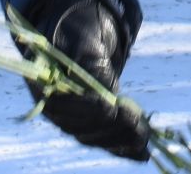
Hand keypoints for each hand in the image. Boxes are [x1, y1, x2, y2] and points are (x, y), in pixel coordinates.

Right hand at [22, 0, 151, 161]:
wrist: (77, 38)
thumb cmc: (80, 36)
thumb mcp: (83, 43)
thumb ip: (91, 69)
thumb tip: (106, 102)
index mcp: (45, 86)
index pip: (63, 106)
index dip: (88, 108)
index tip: (110, 107)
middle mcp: (55, 110)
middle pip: (81, 127)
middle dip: (111, 128)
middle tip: (137, 124)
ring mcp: (71, 121)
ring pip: (95, 138)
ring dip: (121, 140)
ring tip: (145, 139)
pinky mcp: (88, 127)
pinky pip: (103, 141)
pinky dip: (124, 149)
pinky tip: (142, 155)